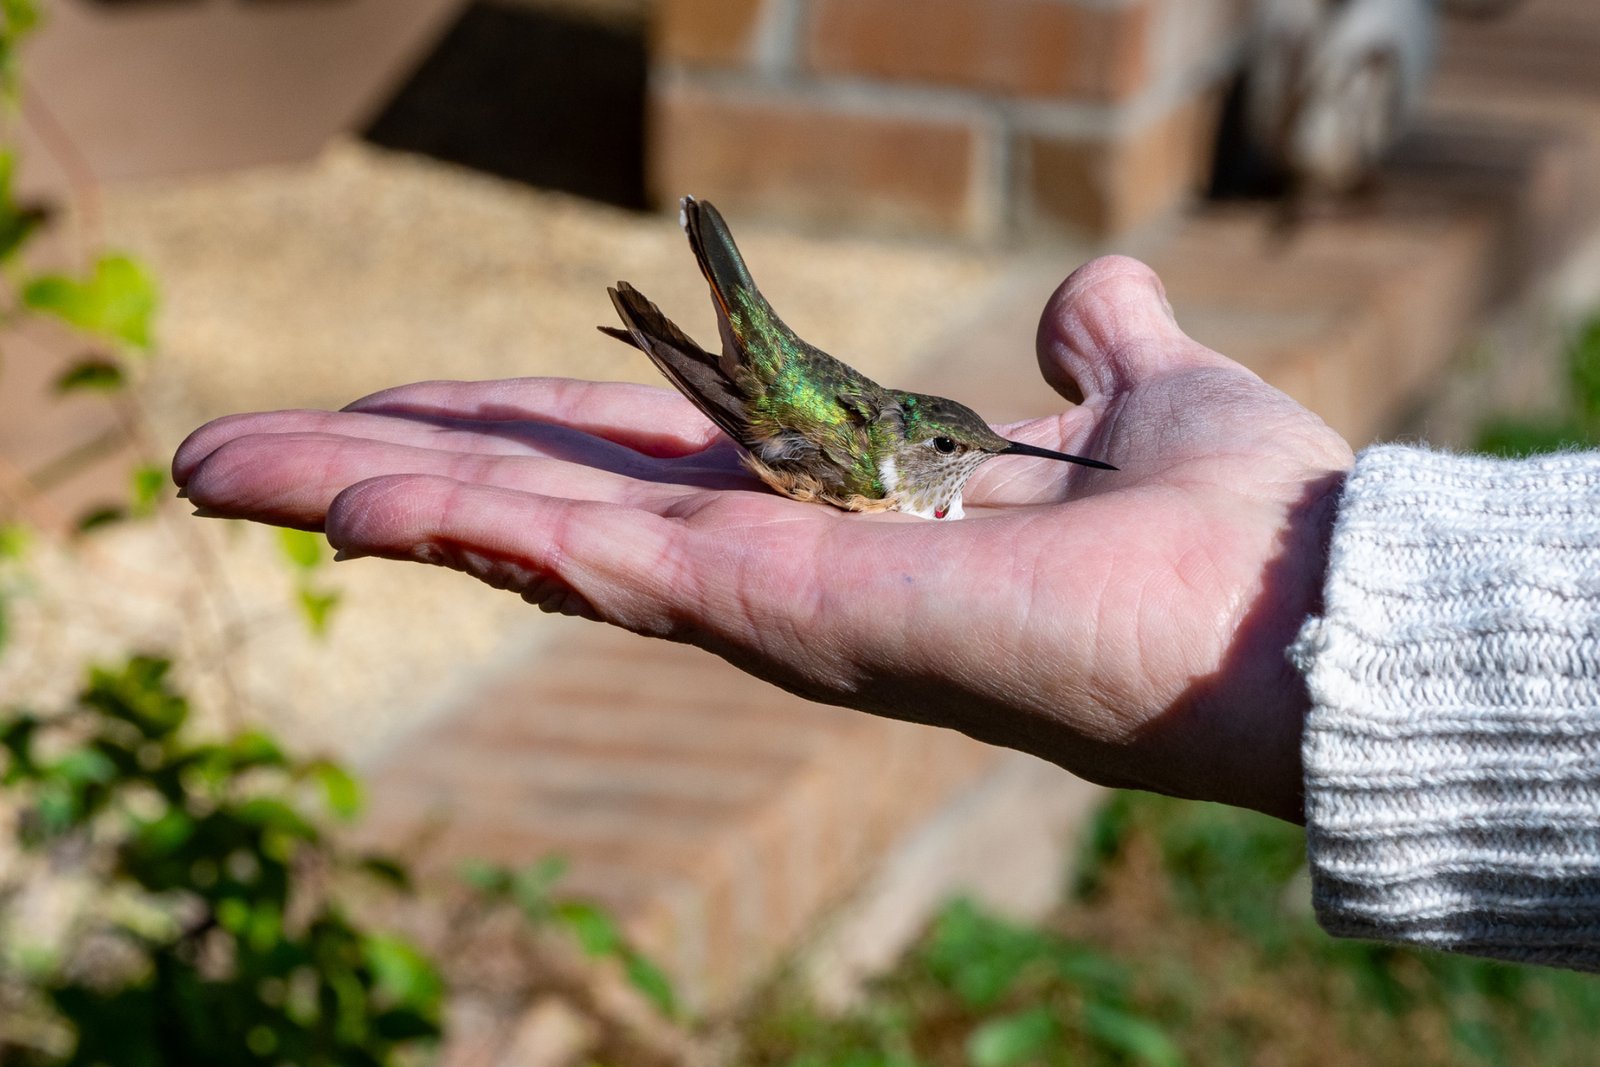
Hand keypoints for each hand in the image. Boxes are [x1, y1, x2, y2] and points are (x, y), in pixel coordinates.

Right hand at [174, 257, 1353, 821]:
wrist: (1310, 601)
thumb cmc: (1236, 507)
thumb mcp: (1143, 387)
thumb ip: (1096, 346)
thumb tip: (1091, 294)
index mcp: (831, 496)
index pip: (628, 454)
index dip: (503, 424)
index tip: (392, 404)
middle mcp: (776, 558)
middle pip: (541, 498)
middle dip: (383, 470)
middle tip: (221, 455)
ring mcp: (769, 597)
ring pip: (533, 536)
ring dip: (378, 497)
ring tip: (227, 470)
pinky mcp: (791, 616)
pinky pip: (603, 565)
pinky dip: (474, 530)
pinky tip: (352, 497)